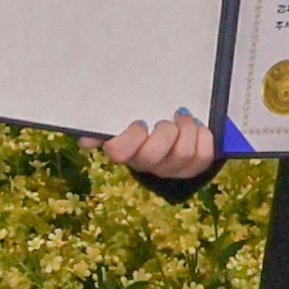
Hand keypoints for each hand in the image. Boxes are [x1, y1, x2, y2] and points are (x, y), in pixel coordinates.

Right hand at [93, 113, 217, 188]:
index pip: (118, 153)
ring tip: (184, 118)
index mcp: (125, 151)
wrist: (173, 131)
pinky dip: (203, 138)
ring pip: (182, 154)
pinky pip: (203, 157)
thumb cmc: (145, 123)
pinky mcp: (193, 168)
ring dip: (187, 130)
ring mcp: (171, 169)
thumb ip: (102, 127)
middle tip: (168, 120)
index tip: (140, 122)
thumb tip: (85, 141)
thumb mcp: (123, 121)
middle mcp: (147, 165)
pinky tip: (198, 127)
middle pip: (153, 155)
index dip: (131, 137)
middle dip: (164, 132)